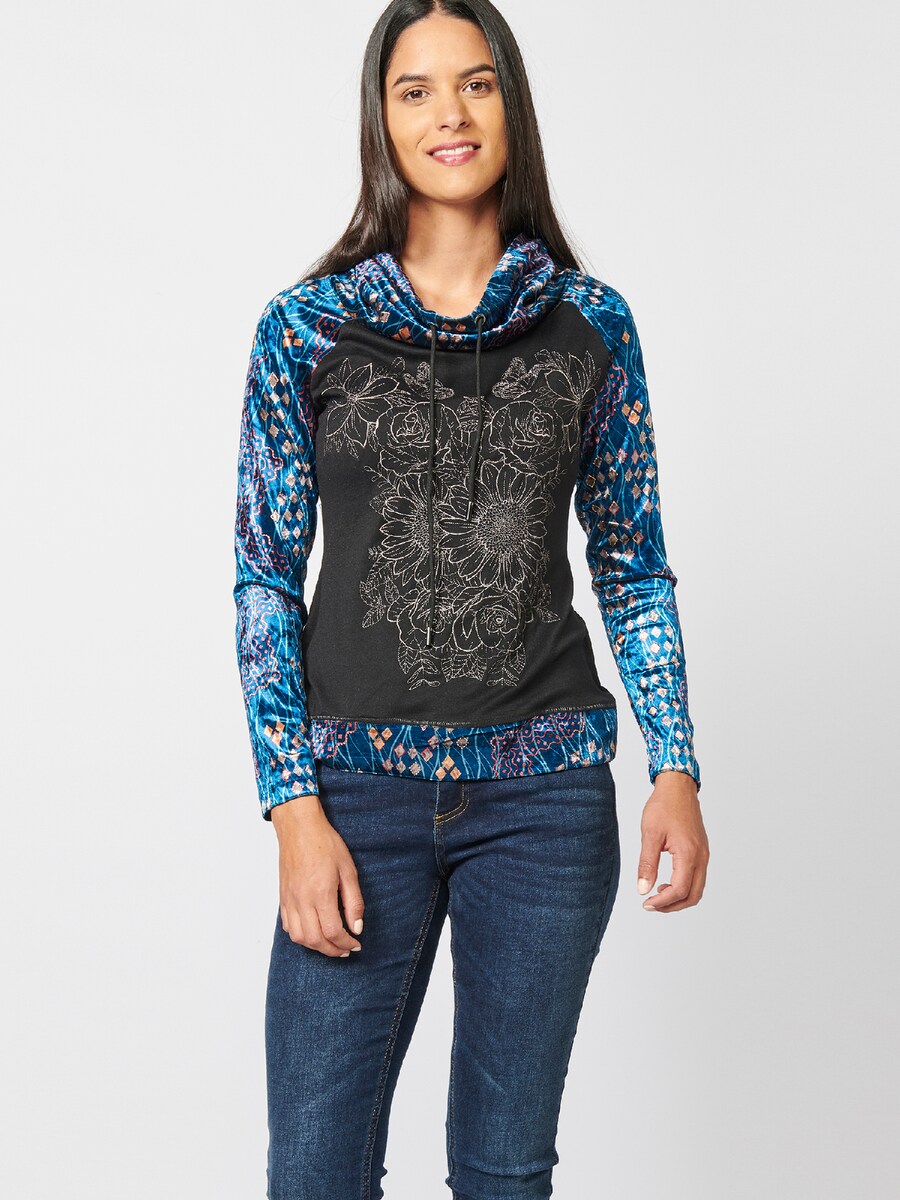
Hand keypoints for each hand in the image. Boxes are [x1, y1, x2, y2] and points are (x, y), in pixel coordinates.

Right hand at [270, 794, 365, 955]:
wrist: (299, 828)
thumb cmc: (325, 844)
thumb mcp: (348, 870)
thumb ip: (354, 901)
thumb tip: (357, 927)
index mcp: (321, 893)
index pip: (333, 932)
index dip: (346, 943)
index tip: (355, 944)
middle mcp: (302, 900)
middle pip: (315, 940)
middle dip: (333, 950)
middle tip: (346, 949)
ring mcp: (290, 900)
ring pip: (299, 937)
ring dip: (316, 947)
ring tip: (331, 944)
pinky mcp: (283, 898)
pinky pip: (288, 927)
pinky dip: (301, 936)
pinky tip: (313, 932)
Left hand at [637, 770, 708, 912]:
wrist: (678, 787)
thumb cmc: (664, 806)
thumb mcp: (650, 834)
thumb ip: (647, 864)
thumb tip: (643, 889)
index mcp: (689, 853)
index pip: (679, 890)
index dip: (663, 902)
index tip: (646, 903)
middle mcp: (701, 857)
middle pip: (693, 895)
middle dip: (672, 905)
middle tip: (651, 904)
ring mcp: (704, 854)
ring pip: (697, 888)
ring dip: (679, 898)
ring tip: (658, 894)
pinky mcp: (701, 851)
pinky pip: (697, 877)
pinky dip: (684, 886)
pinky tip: (667, 881)